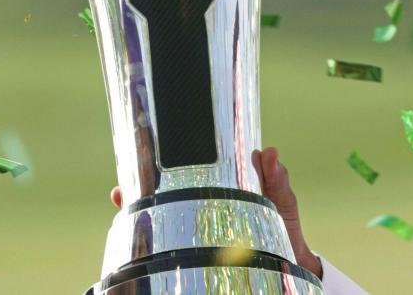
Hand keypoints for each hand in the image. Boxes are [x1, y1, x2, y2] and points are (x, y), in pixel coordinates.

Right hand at [108, 146, 322, 278]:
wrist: (290, 264)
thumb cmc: (284, 226)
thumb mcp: (282, 201)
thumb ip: (277, 180)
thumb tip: (270, 152)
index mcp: (220, 184)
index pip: (186, 166)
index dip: (162, 157)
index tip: (144, 148)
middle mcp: (203, 200)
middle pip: (163, 186)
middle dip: (139, 181)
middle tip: (124, 182)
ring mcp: (198, 222)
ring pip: (159, 210)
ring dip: (138, 204)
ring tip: (122, 199)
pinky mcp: (198, 247)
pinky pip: (169, 239)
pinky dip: (149, 233)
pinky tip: (135, 230)